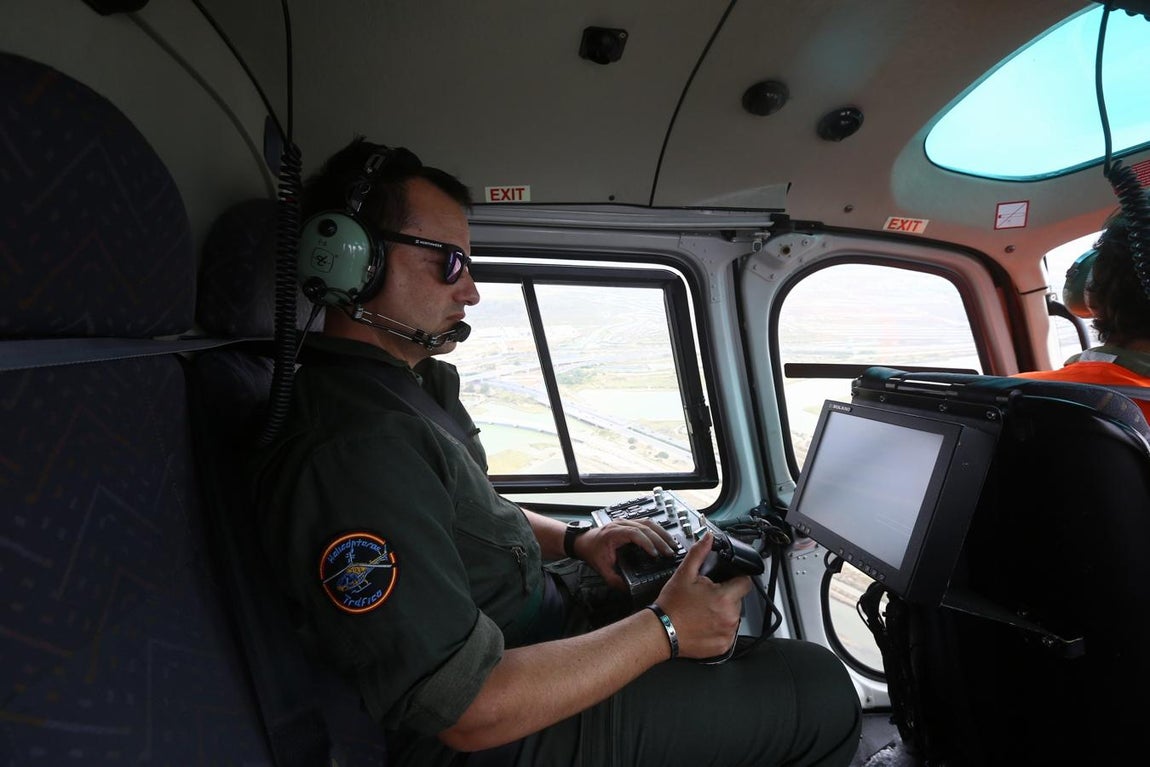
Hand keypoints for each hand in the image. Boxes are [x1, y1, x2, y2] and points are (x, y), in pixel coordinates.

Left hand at [573, 519, 678, 590]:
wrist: (583, 541)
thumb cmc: (592, 552)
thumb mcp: (602, 569)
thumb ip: (614, 580)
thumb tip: (628, 589)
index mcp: (613, 533)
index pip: (635, 534)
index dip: (647, 543)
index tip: (655, 554)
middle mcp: (620, 524)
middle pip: (645, 527)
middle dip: (659, 540)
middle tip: (669, 552)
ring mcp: (625, 522)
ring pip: (648, 522)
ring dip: (661, 533)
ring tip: (672, 545)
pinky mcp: (629, 523)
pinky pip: (646, 523)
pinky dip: (657, 530)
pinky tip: (664, 538)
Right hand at [651, 532, 750, 659]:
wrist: (661, 632)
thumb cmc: (672, 605)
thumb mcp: (684, 574)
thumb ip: (699, 553)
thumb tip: (708, 538)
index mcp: (724, 598)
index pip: (745, 583)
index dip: (736, 579)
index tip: (725, 581)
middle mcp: (730, 617)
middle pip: (738, 600)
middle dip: (726, 595)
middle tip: (707, 596)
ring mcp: (727, 633)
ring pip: (733, 616)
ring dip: (723, 612)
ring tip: (704, 611)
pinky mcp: (723, 646)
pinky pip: (728, 632)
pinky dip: (719, 628)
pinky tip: (704, 624)